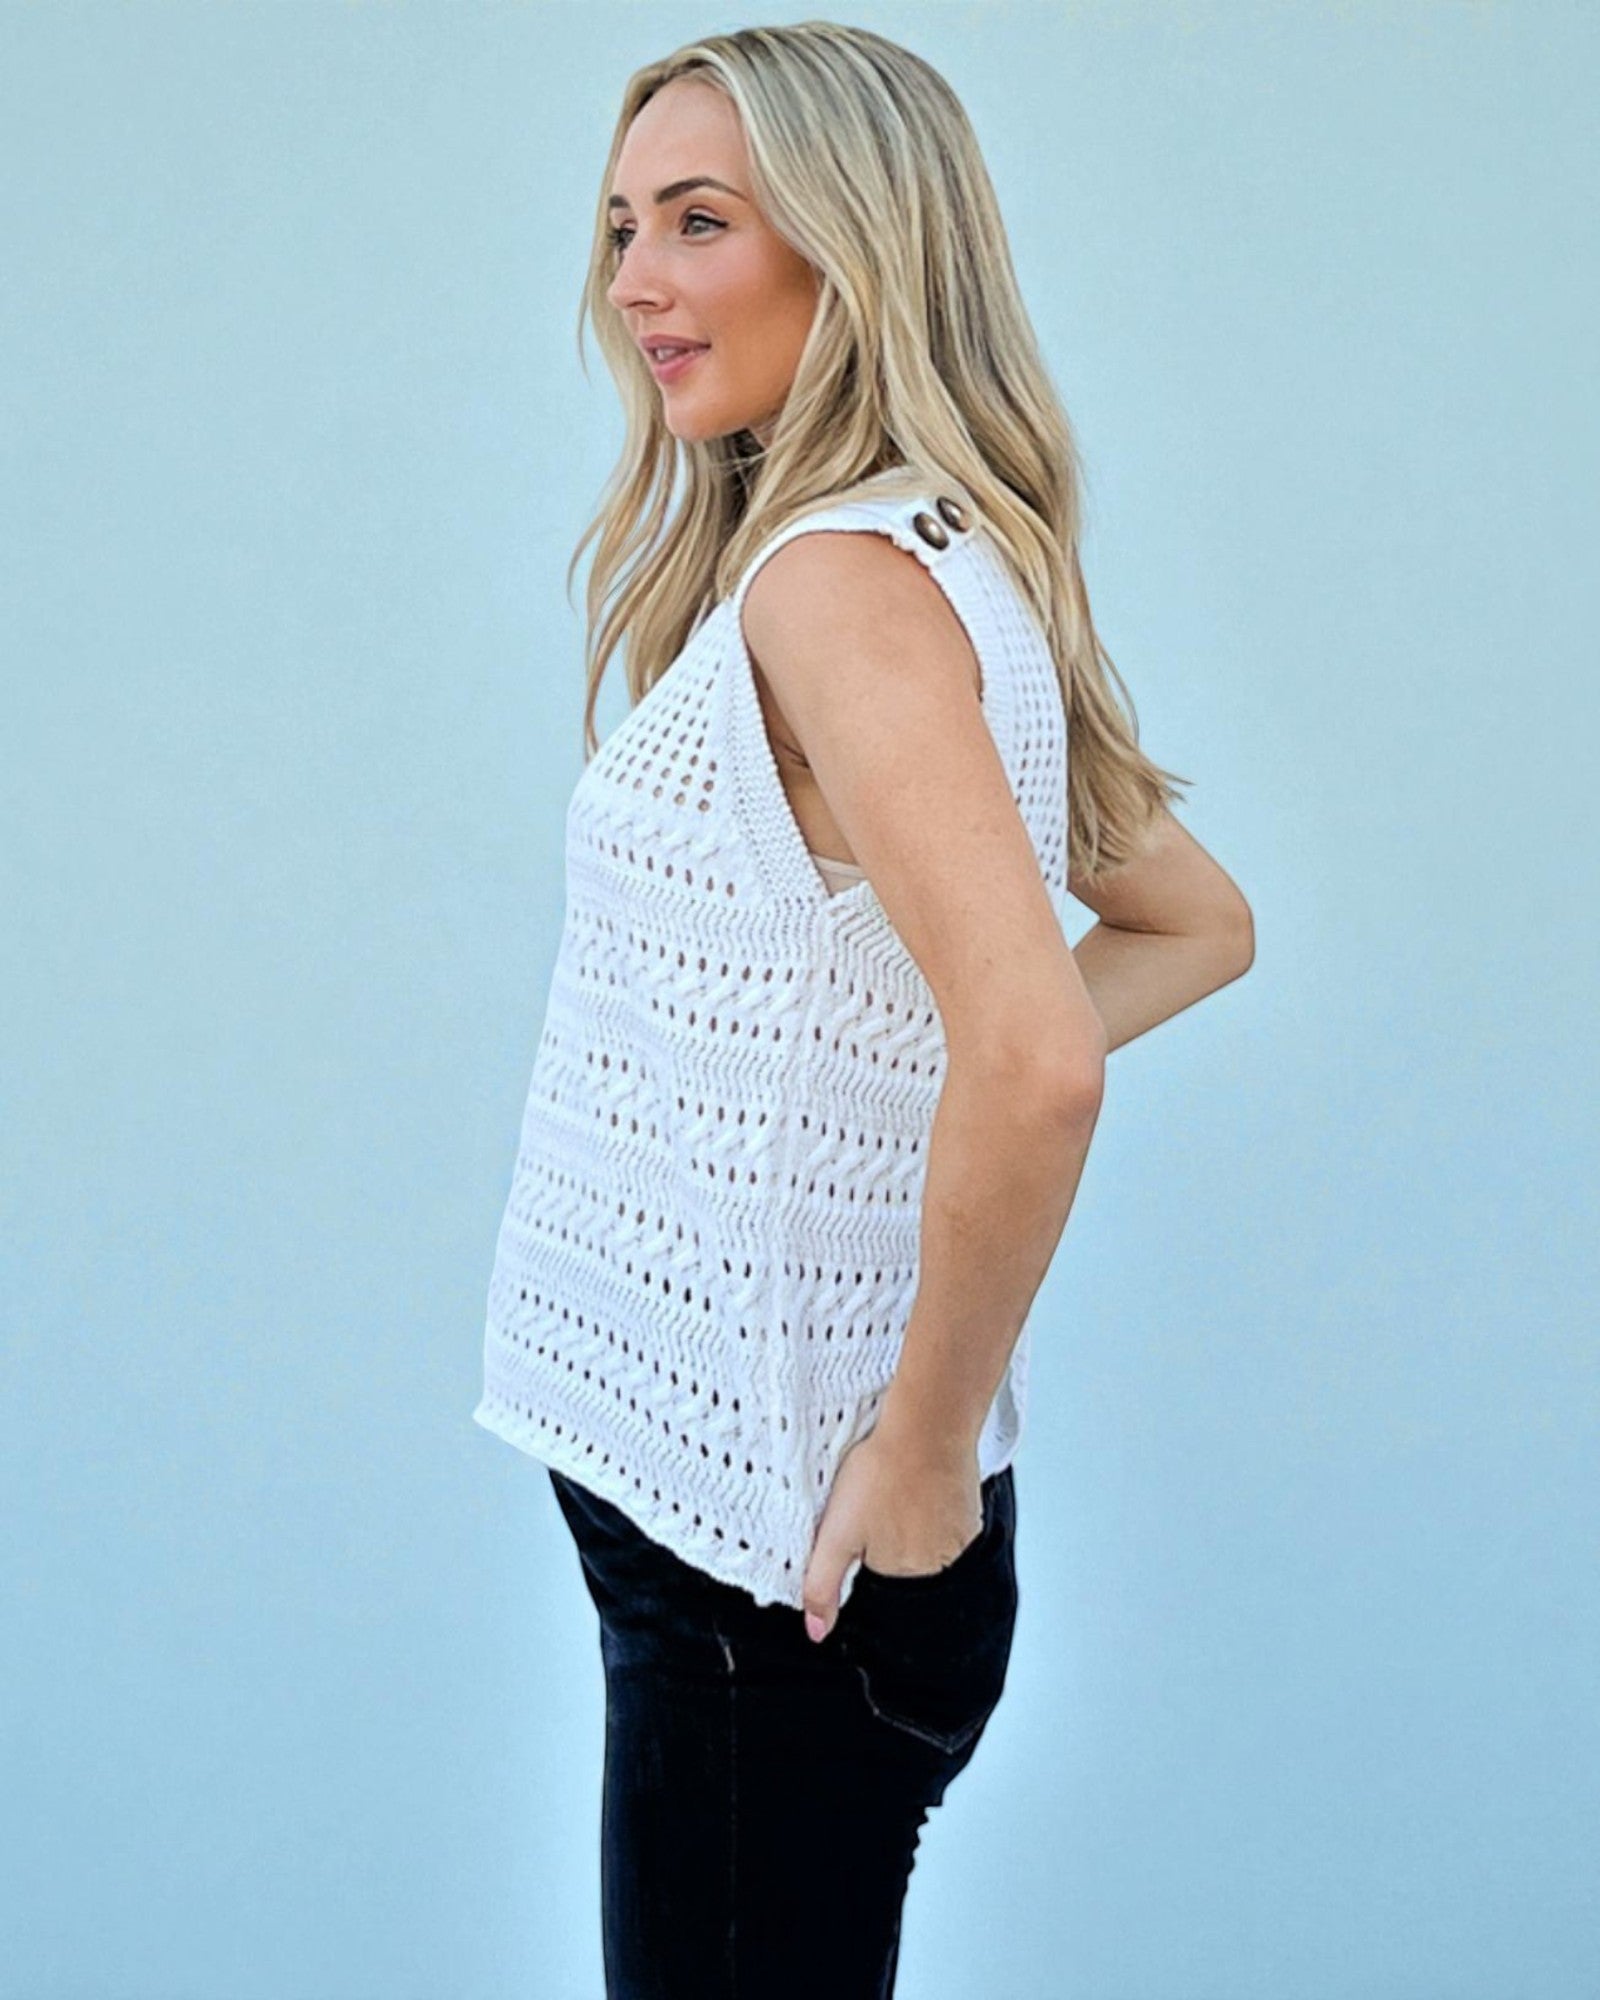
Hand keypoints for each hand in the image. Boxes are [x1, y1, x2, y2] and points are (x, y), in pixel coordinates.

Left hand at [801, 1428, 981, 1642]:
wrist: (927, 1426)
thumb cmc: (881, 1472)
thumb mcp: (836, 1532)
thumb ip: (822, 1585)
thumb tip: (816, 1632)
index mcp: (900, 1574)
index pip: (873, 1571)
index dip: (861, 1539)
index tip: (861, 1511)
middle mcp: (937, 1567)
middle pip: (902, 1558)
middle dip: (888, 1531)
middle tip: (880, 1493)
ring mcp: (960, 1540)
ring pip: (927, 1539)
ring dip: (913, 1518)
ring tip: (901, 1484)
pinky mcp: (973, 1514)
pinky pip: (949, 1521)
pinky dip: (936, 1505)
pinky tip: (923, 1481)